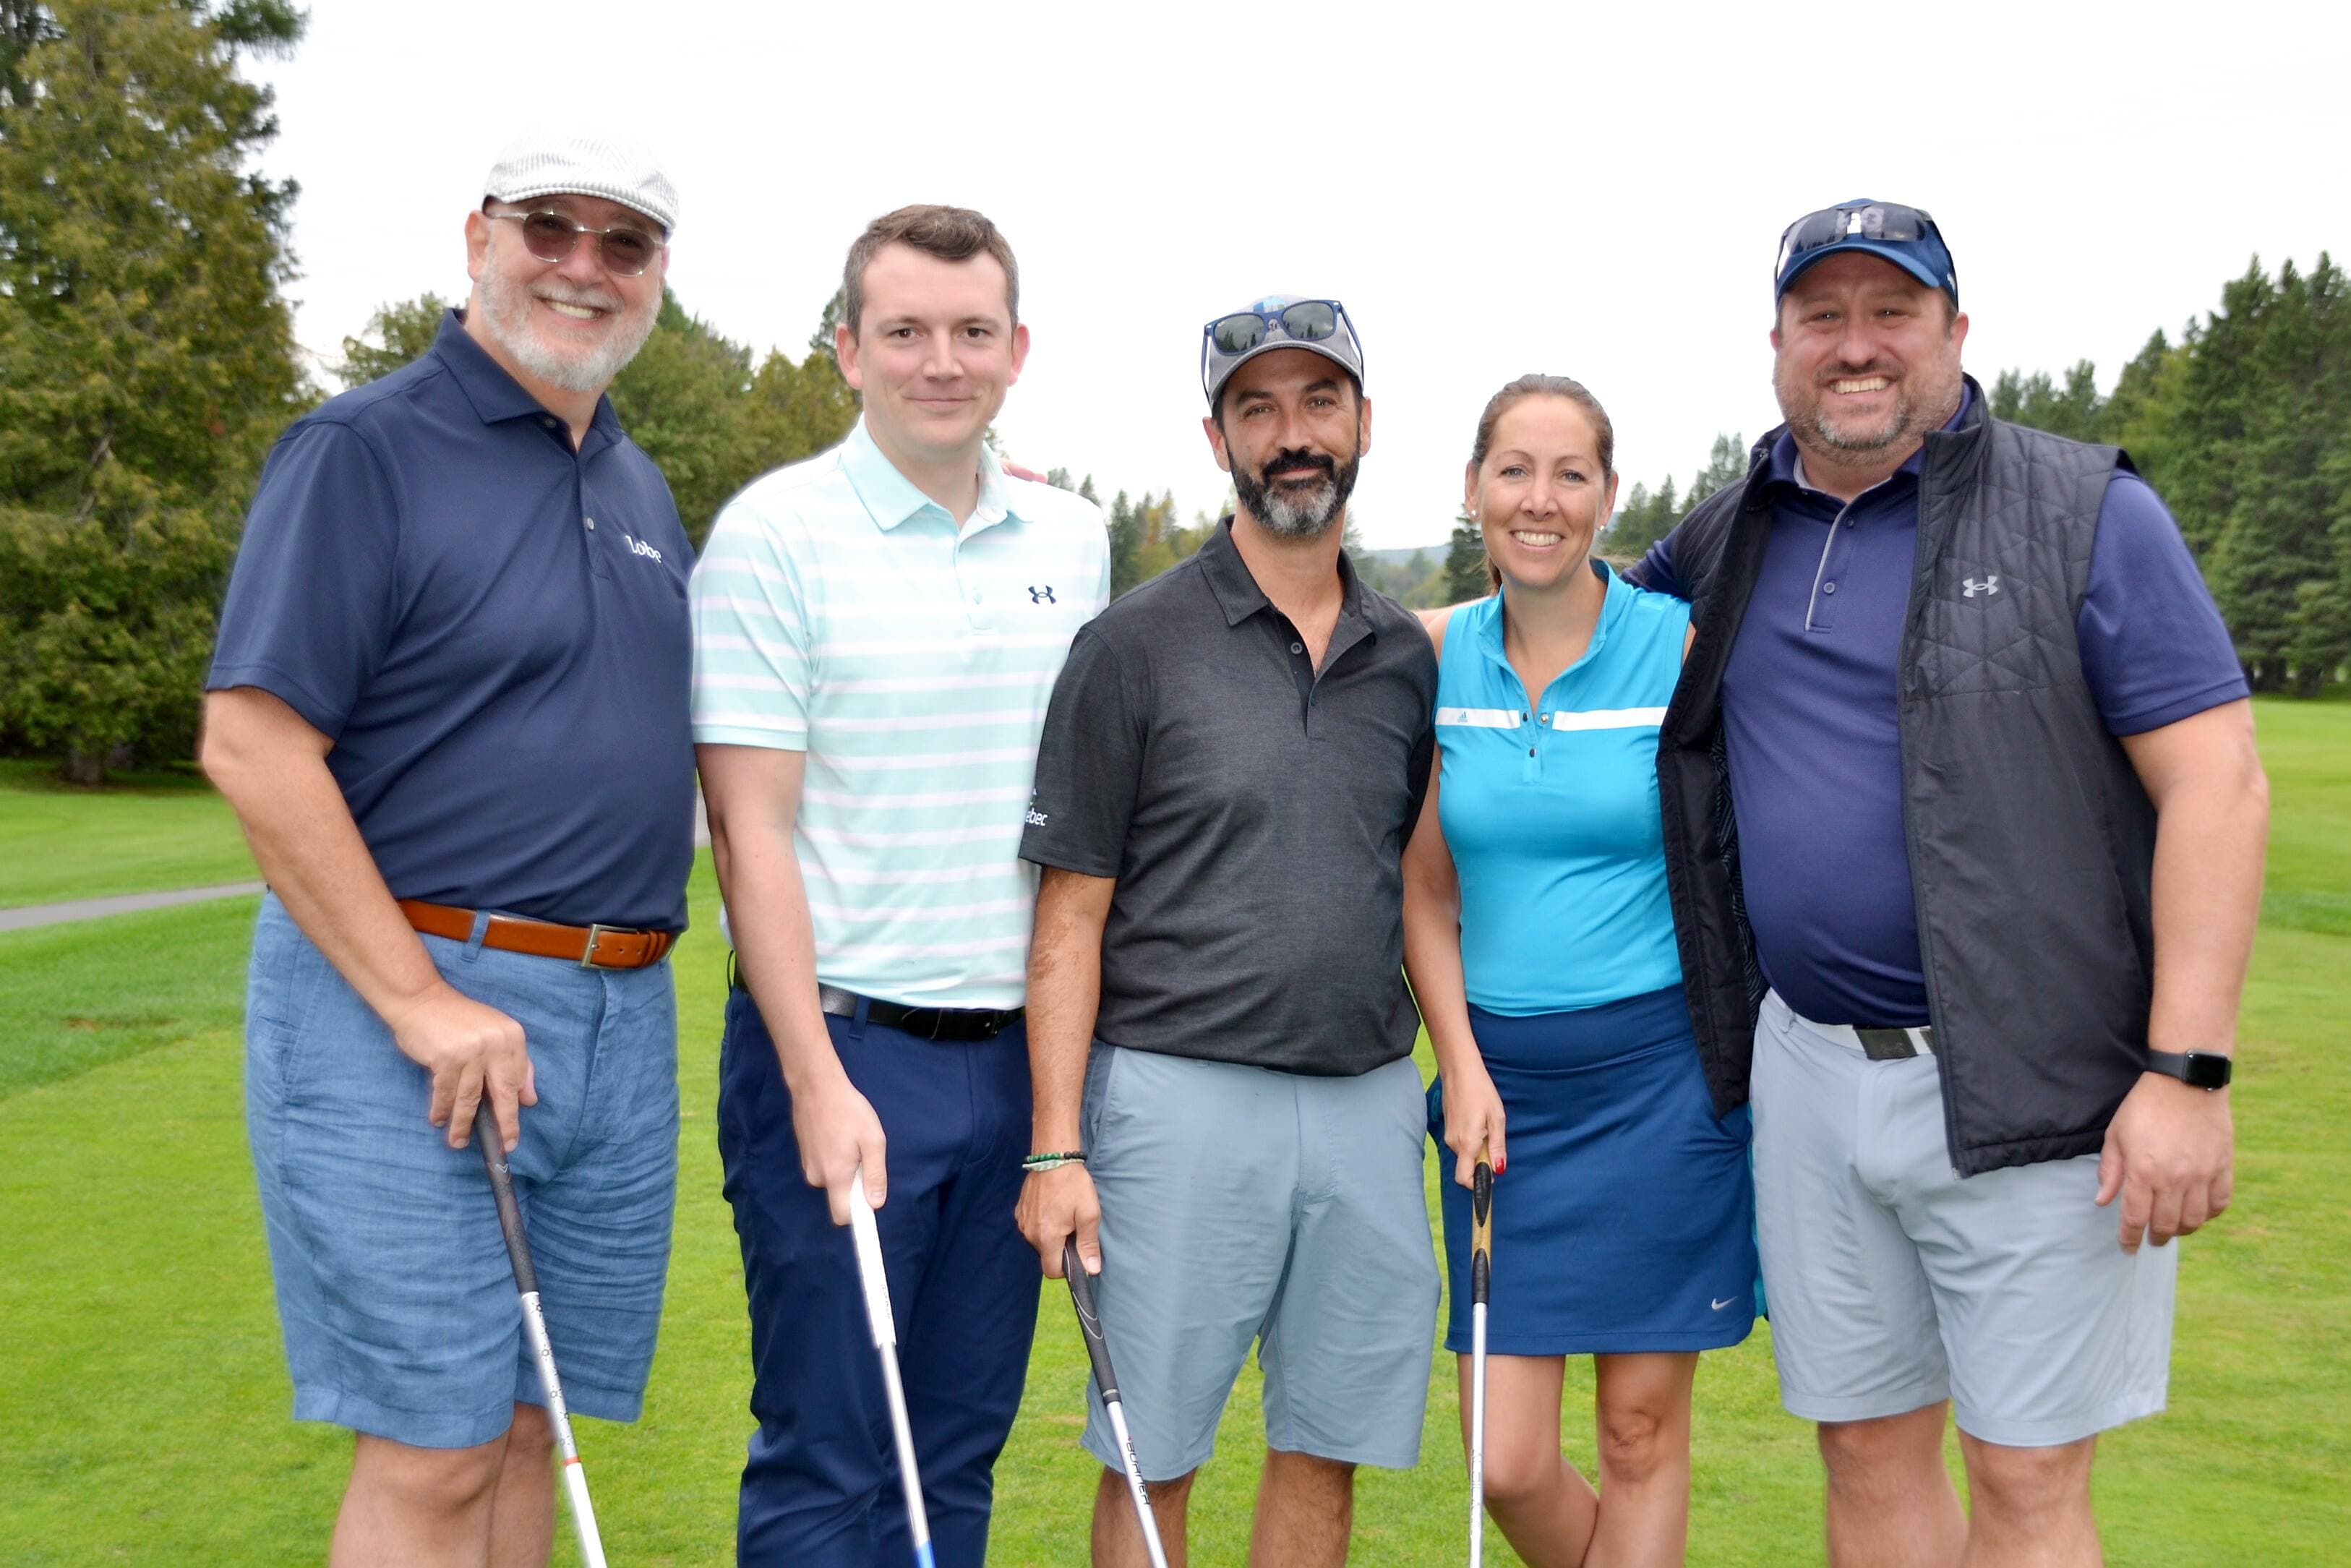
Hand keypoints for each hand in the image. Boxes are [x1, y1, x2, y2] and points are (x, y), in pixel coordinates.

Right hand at [383, 981, 535, 1152]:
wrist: (421, 1000)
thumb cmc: (458, 1022)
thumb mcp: (494, 1035)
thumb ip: (515, 1064)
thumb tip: (529, 1100)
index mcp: (512, 1036)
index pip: (518, 1079)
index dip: (516, 1108)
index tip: (513, 1132)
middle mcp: (496, 1043)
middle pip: (503, 1092)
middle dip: (504, 1124)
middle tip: (503, 1147)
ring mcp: (471, 1051)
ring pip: (470, 1098)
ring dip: (462, 1124)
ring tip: (458, 1142)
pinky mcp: (446, 1059)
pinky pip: (445, 1093)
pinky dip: (441, 1109)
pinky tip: (438, 1119)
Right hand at [790, 1071, 887, 1224]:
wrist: (816, 1086)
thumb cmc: (849, 1110)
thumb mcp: (873, 1140)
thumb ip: (875, 1174)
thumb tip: (876, 1203)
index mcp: (835, 1176)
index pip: (842, 1216)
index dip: (858, 1216)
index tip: (869, 1209)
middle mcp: (817, 1177)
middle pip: (840, 1197)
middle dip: (854, 1184)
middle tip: (863, 1155)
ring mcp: (807, 1166)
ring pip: (832, 1181)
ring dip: (844, 1169)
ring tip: (849, 1141)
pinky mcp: (804, 1156)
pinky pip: (824, 1168)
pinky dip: (834, 1159)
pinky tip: (838, 1136)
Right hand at [1016, 1162, 1100, 1277]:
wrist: (1053, 1157)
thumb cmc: (1073, 1185)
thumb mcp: (1088, 1214)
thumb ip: (1088, 1244)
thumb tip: (1092, 1269)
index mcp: (1047, 1238)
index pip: (1051, 1271)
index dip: (1066, 1268)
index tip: (1076, 1252)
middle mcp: (1030, 1233)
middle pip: (1045, 1255)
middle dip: (1060, 1248)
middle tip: (1073, 1227)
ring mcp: (1022, 1222)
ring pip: (1038, 1241)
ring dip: (1051, 1235)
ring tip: (1063, 1214)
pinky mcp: (1019, 1211)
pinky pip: (1031, 1227)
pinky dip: (1042, 1223)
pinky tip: (1052, 1207)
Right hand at [1440, 1064, 1505, 1188]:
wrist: (1459, 1070)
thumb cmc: (1481, 1091)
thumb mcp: (1497, 1118)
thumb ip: (1497, 1146)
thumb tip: (1499, 1169)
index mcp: (1467, 1143)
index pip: (1465, 1178)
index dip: (1478, 1184)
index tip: (1491, 1177)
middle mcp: (1454, 1143)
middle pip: (1467, 1167)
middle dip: (1481, 1163)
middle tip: (1493, 1140)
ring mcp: (1449, 1136)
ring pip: (1464, 1154)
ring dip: (1477, 1149)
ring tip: (1486, 1125)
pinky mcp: (1448, 1128)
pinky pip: (1460, 1143)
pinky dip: (1471, 1140)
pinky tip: (1477, 1120)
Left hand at [2096, 1070, 2233, 1251]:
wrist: (2185, 1084)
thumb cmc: (2145, 1107)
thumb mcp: (2116, 1135)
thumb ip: (2110, 1171)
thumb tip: (2102, 1201)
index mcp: (2143, 1172)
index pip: (2135, 1218)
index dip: (2129, 1238)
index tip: (2128, 1248)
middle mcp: (2174, 1179)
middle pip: (2166, 1224)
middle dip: (2156, 1237)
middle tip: (2152, 1239)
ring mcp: (2202, 1175)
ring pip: (2194, 1220)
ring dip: (2182, 1230)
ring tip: (2173, 1228)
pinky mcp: (2223, 1167)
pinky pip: (2220, 1203)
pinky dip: (2209, 1215)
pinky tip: (2199, 1213)